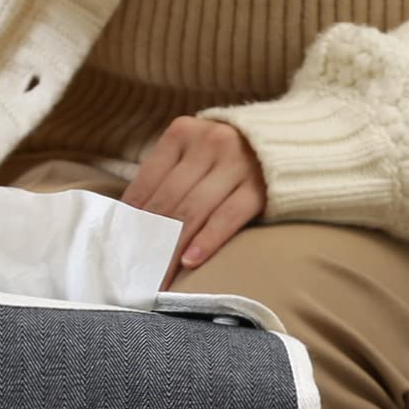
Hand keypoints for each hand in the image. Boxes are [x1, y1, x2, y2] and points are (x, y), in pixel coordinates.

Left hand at [123, 117, 266, 282]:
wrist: (289, 142)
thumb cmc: (229, 155)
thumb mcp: (194, 152)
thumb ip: (167, 178)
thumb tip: (131, 222)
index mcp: (182, 132)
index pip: (147, 182)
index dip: (131, 219)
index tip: (120, 248)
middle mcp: (209, 142)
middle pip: (168, 200)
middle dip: (148, 240)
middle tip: (134, 270)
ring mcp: (237, 163)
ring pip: (193, 211)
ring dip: (171, 248)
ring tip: (158, 275)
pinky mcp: (260, 187)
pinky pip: (227, 218)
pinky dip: (206, 241)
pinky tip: (190, 261)